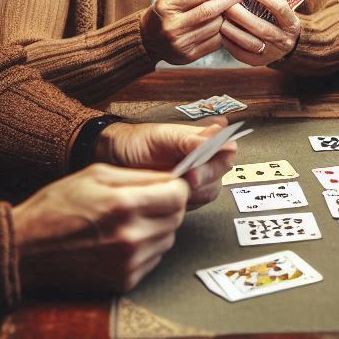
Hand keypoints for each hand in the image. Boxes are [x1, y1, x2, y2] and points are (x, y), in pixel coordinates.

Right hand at [12, 164, 189, 293]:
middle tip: (145, 201)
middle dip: (167, 206)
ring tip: (128, 221)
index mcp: (125, 206)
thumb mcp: (97, 174)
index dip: (175, 187)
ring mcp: (128, 263)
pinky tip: (121, 240)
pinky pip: (153, 259)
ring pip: (167, 239)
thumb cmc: (56, 207)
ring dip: (157, 227)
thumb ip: (140, 176)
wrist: (24, 250)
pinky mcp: (123, 281)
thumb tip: (171, 178)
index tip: (167, 186)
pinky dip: (145, 248)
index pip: (179, 196)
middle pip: (177, 218)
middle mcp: (131, 238)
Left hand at [97, 121, 233, 208]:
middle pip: (220, 175)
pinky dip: (182, 203)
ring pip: (208, 192)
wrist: (111, 158)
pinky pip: (193, 204)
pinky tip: (166, 197)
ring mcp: (193, 179)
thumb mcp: (163, 137)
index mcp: (203, 140)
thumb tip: (221, 133)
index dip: (217, 163)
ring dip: (194, 193)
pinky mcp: (181, 196)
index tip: (198, 169)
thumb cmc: (136, 142)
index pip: (227, 152)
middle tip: (185, 180)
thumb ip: (191, 139)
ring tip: (171, 187)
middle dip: (204, 180)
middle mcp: (203, 160)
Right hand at [140, 0, 244, 64]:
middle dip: (229, 2)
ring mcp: (180, 43)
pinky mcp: (188, 56)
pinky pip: (214, 42)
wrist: (146, 39)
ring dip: (227, 18)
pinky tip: (226, 26)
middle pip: (209, 12)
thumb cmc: (163, 14)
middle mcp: (172, 26)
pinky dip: (223, 33)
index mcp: (167, 7)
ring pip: (215, 27)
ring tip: (234, 10)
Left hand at [220, 0, 300, 65]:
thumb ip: (268, 0)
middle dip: (242, 16)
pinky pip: (242, 54)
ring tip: (221, 19)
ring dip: (233, 30)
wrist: (285, 44)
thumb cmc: (277, 20)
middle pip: (262, 28)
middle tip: (227, 5)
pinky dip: (230, 43)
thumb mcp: (280, 10)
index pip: (280, 8)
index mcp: (292, 24)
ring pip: (250, 42)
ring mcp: (272, 53)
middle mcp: (284, 40)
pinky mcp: (259, 62)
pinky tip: (222, 33)